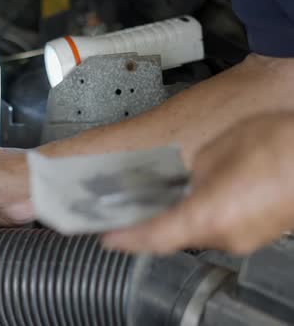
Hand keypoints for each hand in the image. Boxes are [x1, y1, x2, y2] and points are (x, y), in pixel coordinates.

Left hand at [102, 114, 293, 254]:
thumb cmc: (279, 145)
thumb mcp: (215, 152)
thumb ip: (188, 175)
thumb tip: (181, 183)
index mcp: (207, 217)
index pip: (153, 236)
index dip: (126, 238)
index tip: (108, 237)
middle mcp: (225, 237)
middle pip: (173, 237)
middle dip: (151, 224)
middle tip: (130, 211)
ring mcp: (245, 239)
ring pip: (197, 233)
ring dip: (178, 218)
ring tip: (162, 199)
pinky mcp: (258, 234)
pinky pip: (220, 229)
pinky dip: (202, 216)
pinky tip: (199, 197)